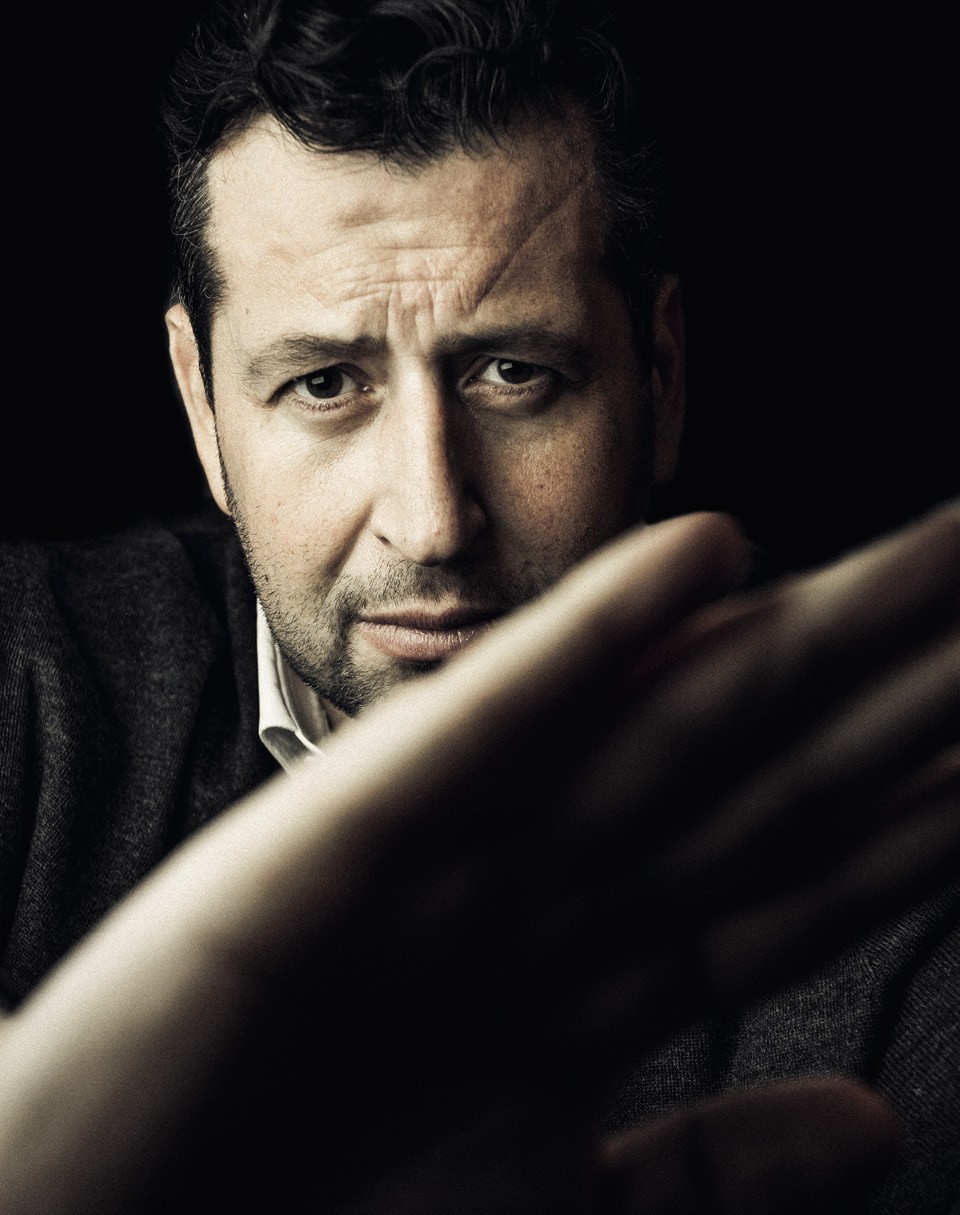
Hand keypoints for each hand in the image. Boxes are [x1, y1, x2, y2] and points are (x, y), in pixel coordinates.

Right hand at [0, 507, 955, 1211]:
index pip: (795, 874)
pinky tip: (704, 557)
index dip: (926, 807)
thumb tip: (875, 1123)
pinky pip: (492, 730)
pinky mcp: (338, 839)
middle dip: (913, 686)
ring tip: (945, 556)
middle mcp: (538, 896)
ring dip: (811, 640)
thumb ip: (712, 1162)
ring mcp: (446, 858)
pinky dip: (591, 640)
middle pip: (762, 772)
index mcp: (584, 983)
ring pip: (665, 731)